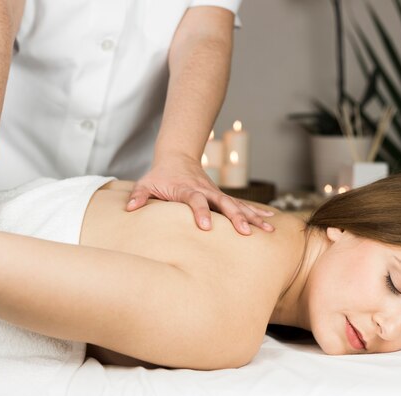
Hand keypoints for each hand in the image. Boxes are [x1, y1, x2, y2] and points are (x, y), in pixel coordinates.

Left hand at [126, 156, 273, 234]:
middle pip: (224, 204)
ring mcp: (217, 194)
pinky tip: (270, 222)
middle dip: (236, 217)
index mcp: (187, 189)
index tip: (206, 226)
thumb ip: (139, 196)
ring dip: (253, 217)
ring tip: (269, 229)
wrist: (177, 157)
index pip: (195, 201)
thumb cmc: (160, 175)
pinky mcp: (222, 198)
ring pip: (238, 205)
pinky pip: (242, 206)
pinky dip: (257, 213)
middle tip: (246, 232)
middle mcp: (206, 191)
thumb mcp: (146, 183)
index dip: (201, 212)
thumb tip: (130, 208)